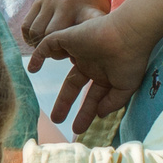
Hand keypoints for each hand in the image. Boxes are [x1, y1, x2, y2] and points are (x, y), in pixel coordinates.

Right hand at [20, 0, 108, 50]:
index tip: (70, 55)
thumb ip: (89, 36)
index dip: (63, 52)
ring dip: (37, 44)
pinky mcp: (38, 1)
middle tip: (58, 52)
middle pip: (47, 36)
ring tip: (47, 47)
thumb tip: (75, 61)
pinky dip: (28, 37)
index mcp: (81, 11)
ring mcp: (49, 2)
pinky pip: (26, 25)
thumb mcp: (99, 18)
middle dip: (50, 50)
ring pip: (34, 32)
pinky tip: (36, 41)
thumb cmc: (91, 6)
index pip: (66, 37)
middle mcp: (64, 5)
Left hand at [37, 14, 147, 136]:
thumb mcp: (125, 87)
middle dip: (65, 103)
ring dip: (51, 83)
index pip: (91, 95)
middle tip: (57, 120)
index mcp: (104, 73)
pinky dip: (38, 55)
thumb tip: (99, 114)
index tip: (79, 129)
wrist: (128, 34)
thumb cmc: (130, 60)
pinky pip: (48, 45)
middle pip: (72, 85)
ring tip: (41, 94)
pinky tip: (31, 69)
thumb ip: (112, 102)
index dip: (85, 113)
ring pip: (62, 69)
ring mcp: (79, 50)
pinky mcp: (69, 37)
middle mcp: (91, 62)